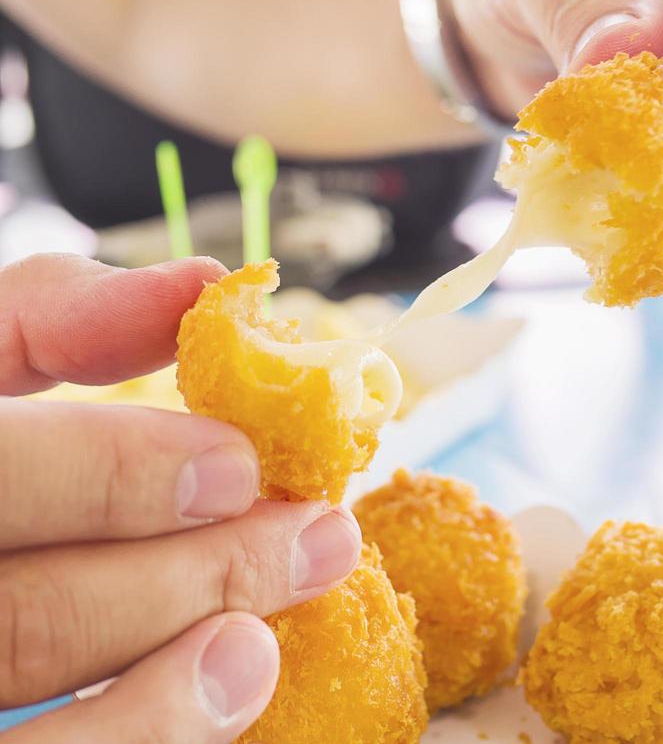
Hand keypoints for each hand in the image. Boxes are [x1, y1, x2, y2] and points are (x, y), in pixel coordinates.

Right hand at [0, 254, 360, 742]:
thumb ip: (58, 314)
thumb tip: (199, 284)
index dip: (114, 475)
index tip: (240, 466)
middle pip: (27, 614)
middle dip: (187, 579)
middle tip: (314, 540)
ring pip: (31, 685)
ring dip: (169, 684)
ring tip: (265, 640)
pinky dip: (137, 736)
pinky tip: (225, 691)